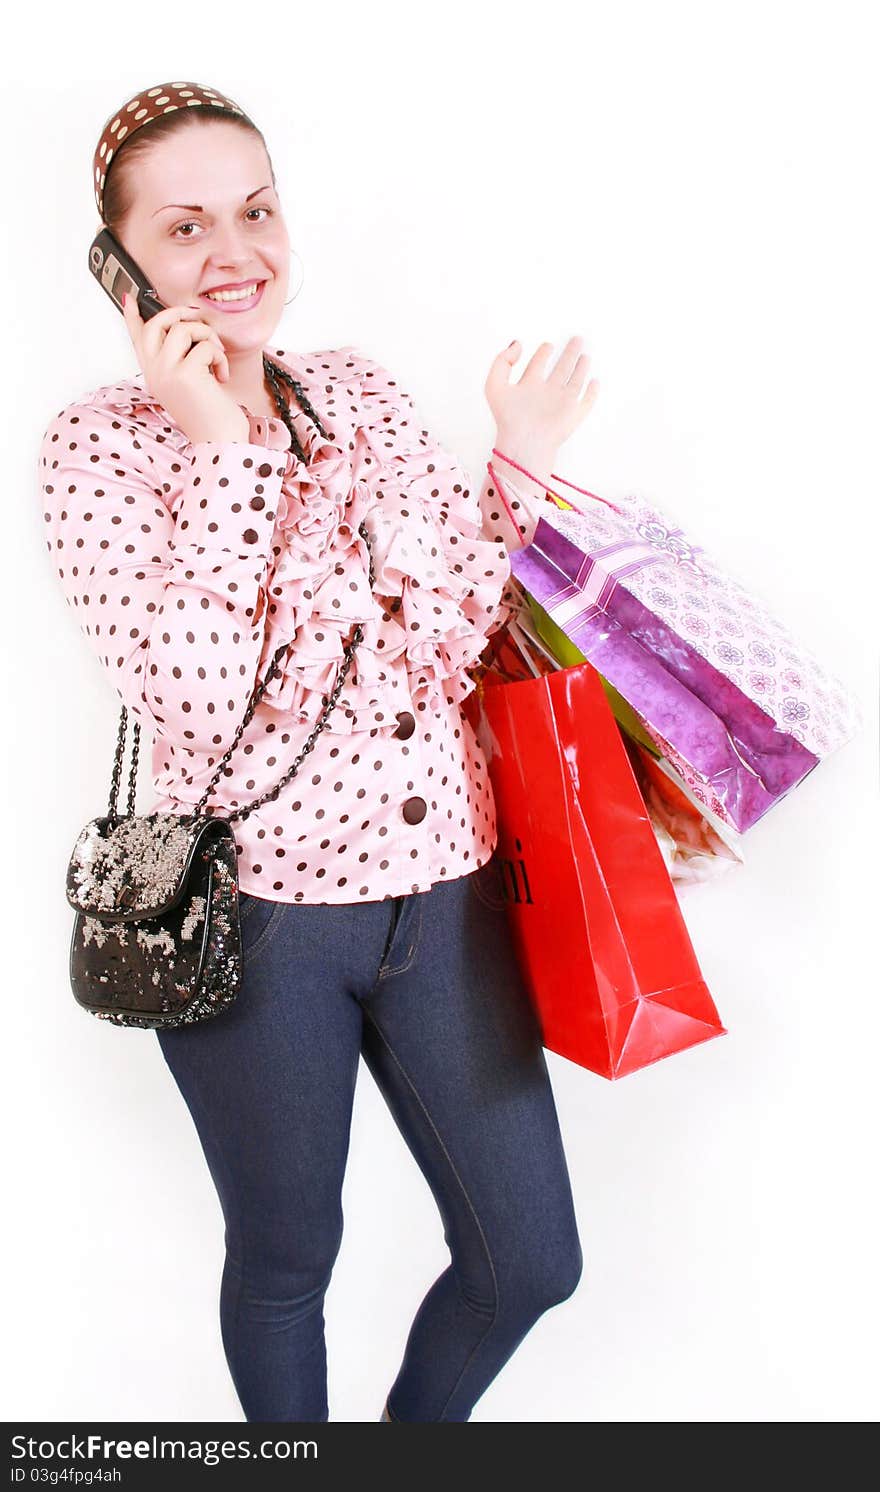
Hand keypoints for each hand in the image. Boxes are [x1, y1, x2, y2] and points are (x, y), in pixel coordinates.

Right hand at [121, 294, 248, 444]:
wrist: (219, 442)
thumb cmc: (210, 415)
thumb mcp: (188, 384)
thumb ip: (180, 360)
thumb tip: (186, 328)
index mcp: (153, 375)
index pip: (137, 339)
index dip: (132, 316)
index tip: (130, 298)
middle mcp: (154, 373)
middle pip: (157, 323)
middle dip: (181, 313)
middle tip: (199, 321)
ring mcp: (166, 373)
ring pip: (183, 329)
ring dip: (207, 337)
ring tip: (216, 358)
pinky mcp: (185, 374)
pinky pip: (205, 346)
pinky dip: (220, 358)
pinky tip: (222, 376)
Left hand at [485, 336, 599, 465]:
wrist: (525, 443)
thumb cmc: (508, 419)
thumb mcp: (494, 385)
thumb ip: (502, 362)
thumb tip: (518, 344)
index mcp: (528, 387)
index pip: (538, 365)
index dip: (543, 353)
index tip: (548, 345)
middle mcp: (546, 394)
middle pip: (560, 369)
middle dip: (568, 353)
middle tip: (576, 339)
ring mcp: (561, 404)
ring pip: (574, 382)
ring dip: (580, 368)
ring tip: (584, 354)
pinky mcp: (573, 415)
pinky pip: (586, 402)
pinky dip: (592, 393)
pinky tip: (594, 382)